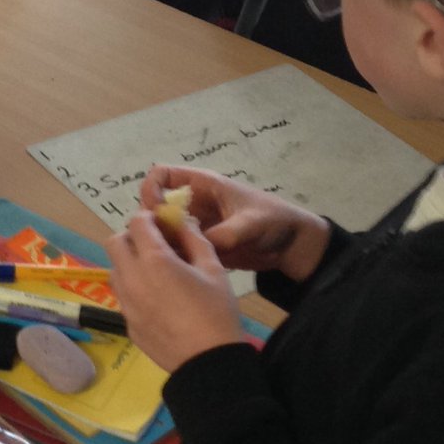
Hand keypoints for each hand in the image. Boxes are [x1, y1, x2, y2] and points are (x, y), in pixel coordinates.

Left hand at [105, 211, 242, 372]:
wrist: (208, 363)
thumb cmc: (216, 312)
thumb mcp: (214, 269)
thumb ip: (195, 239)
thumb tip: (183, 222)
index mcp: (154, 260)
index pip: (136, 223)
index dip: (147, 217)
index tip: (160, 223)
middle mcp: (132, 277)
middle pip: (114, 243)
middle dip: (130, 237)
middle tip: (152, 244)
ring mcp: (125, 302)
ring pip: (114, 270)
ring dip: (128, 262)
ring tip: (153, 272)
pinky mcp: (126, 322)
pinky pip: (122, 296)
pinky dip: (133, 288)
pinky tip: (156, 300)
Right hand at [140, 166, 330, 281]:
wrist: (292, 245)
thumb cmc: (274, 221)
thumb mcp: (251, 224)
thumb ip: (226, 233)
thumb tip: (199, 245)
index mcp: (202, 185)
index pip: (162, 174)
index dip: (151, 189)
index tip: (156, 212)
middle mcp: (193, 202)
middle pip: (155, 203)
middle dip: (151, 221)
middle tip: (157, 242)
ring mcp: (195, 224)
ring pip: (163, 227)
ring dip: (160, 241)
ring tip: (165, 259)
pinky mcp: (200, 243)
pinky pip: (176, 247)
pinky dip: (173, 256)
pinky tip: (177, 270)